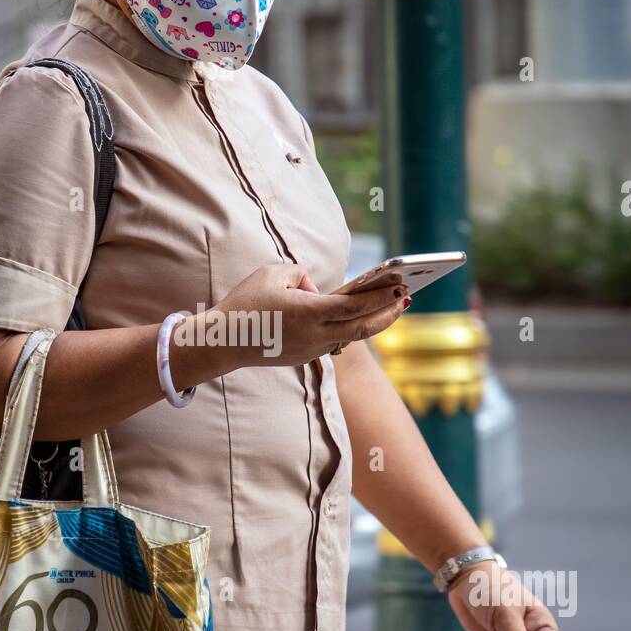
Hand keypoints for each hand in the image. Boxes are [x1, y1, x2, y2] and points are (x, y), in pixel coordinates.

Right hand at [209, 263, 409, 367]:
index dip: (382, 296)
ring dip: (373, 321)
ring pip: (352, 335)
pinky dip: (349, 327)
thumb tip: (315, 289)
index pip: (356, 305)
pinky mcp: (304, 356)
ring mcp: (312, 349)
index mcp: (310, 313)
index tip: (401, 285)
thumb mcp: (272, 274)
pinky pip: (333, 338)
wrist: (222, 342)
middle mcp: (316, 335)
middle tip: (408, 298)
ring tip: (391, 307)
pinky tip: (360, 316)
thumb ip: (301, 274)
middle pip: (364, 327)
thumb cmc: (245, 303)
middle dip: (389, 313)